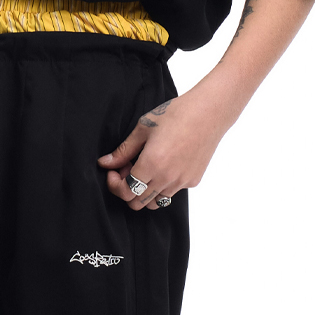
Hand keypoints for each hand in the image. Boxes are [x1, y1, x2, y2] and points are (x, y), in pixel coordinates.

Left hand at [97, 86, 225, 211]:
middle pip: (138, 203)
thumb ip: (123, 151)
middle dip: (126, 190)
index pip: (126, 192)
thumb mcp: (143, 128)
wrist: (209, 111)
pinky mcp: (193, 180)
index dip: (114, 185)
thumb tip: (105, 163)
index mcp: (152, 165)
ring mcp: (182, 182)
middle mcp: (168, 178)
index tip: (113, 172)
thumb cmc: (177, 114)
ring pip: (155, 201)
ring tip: (145, 168)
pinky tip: (164, 164)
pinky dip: (162, 185)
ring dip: (144, 190)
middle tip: (127, 170)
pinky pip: (172, 191)